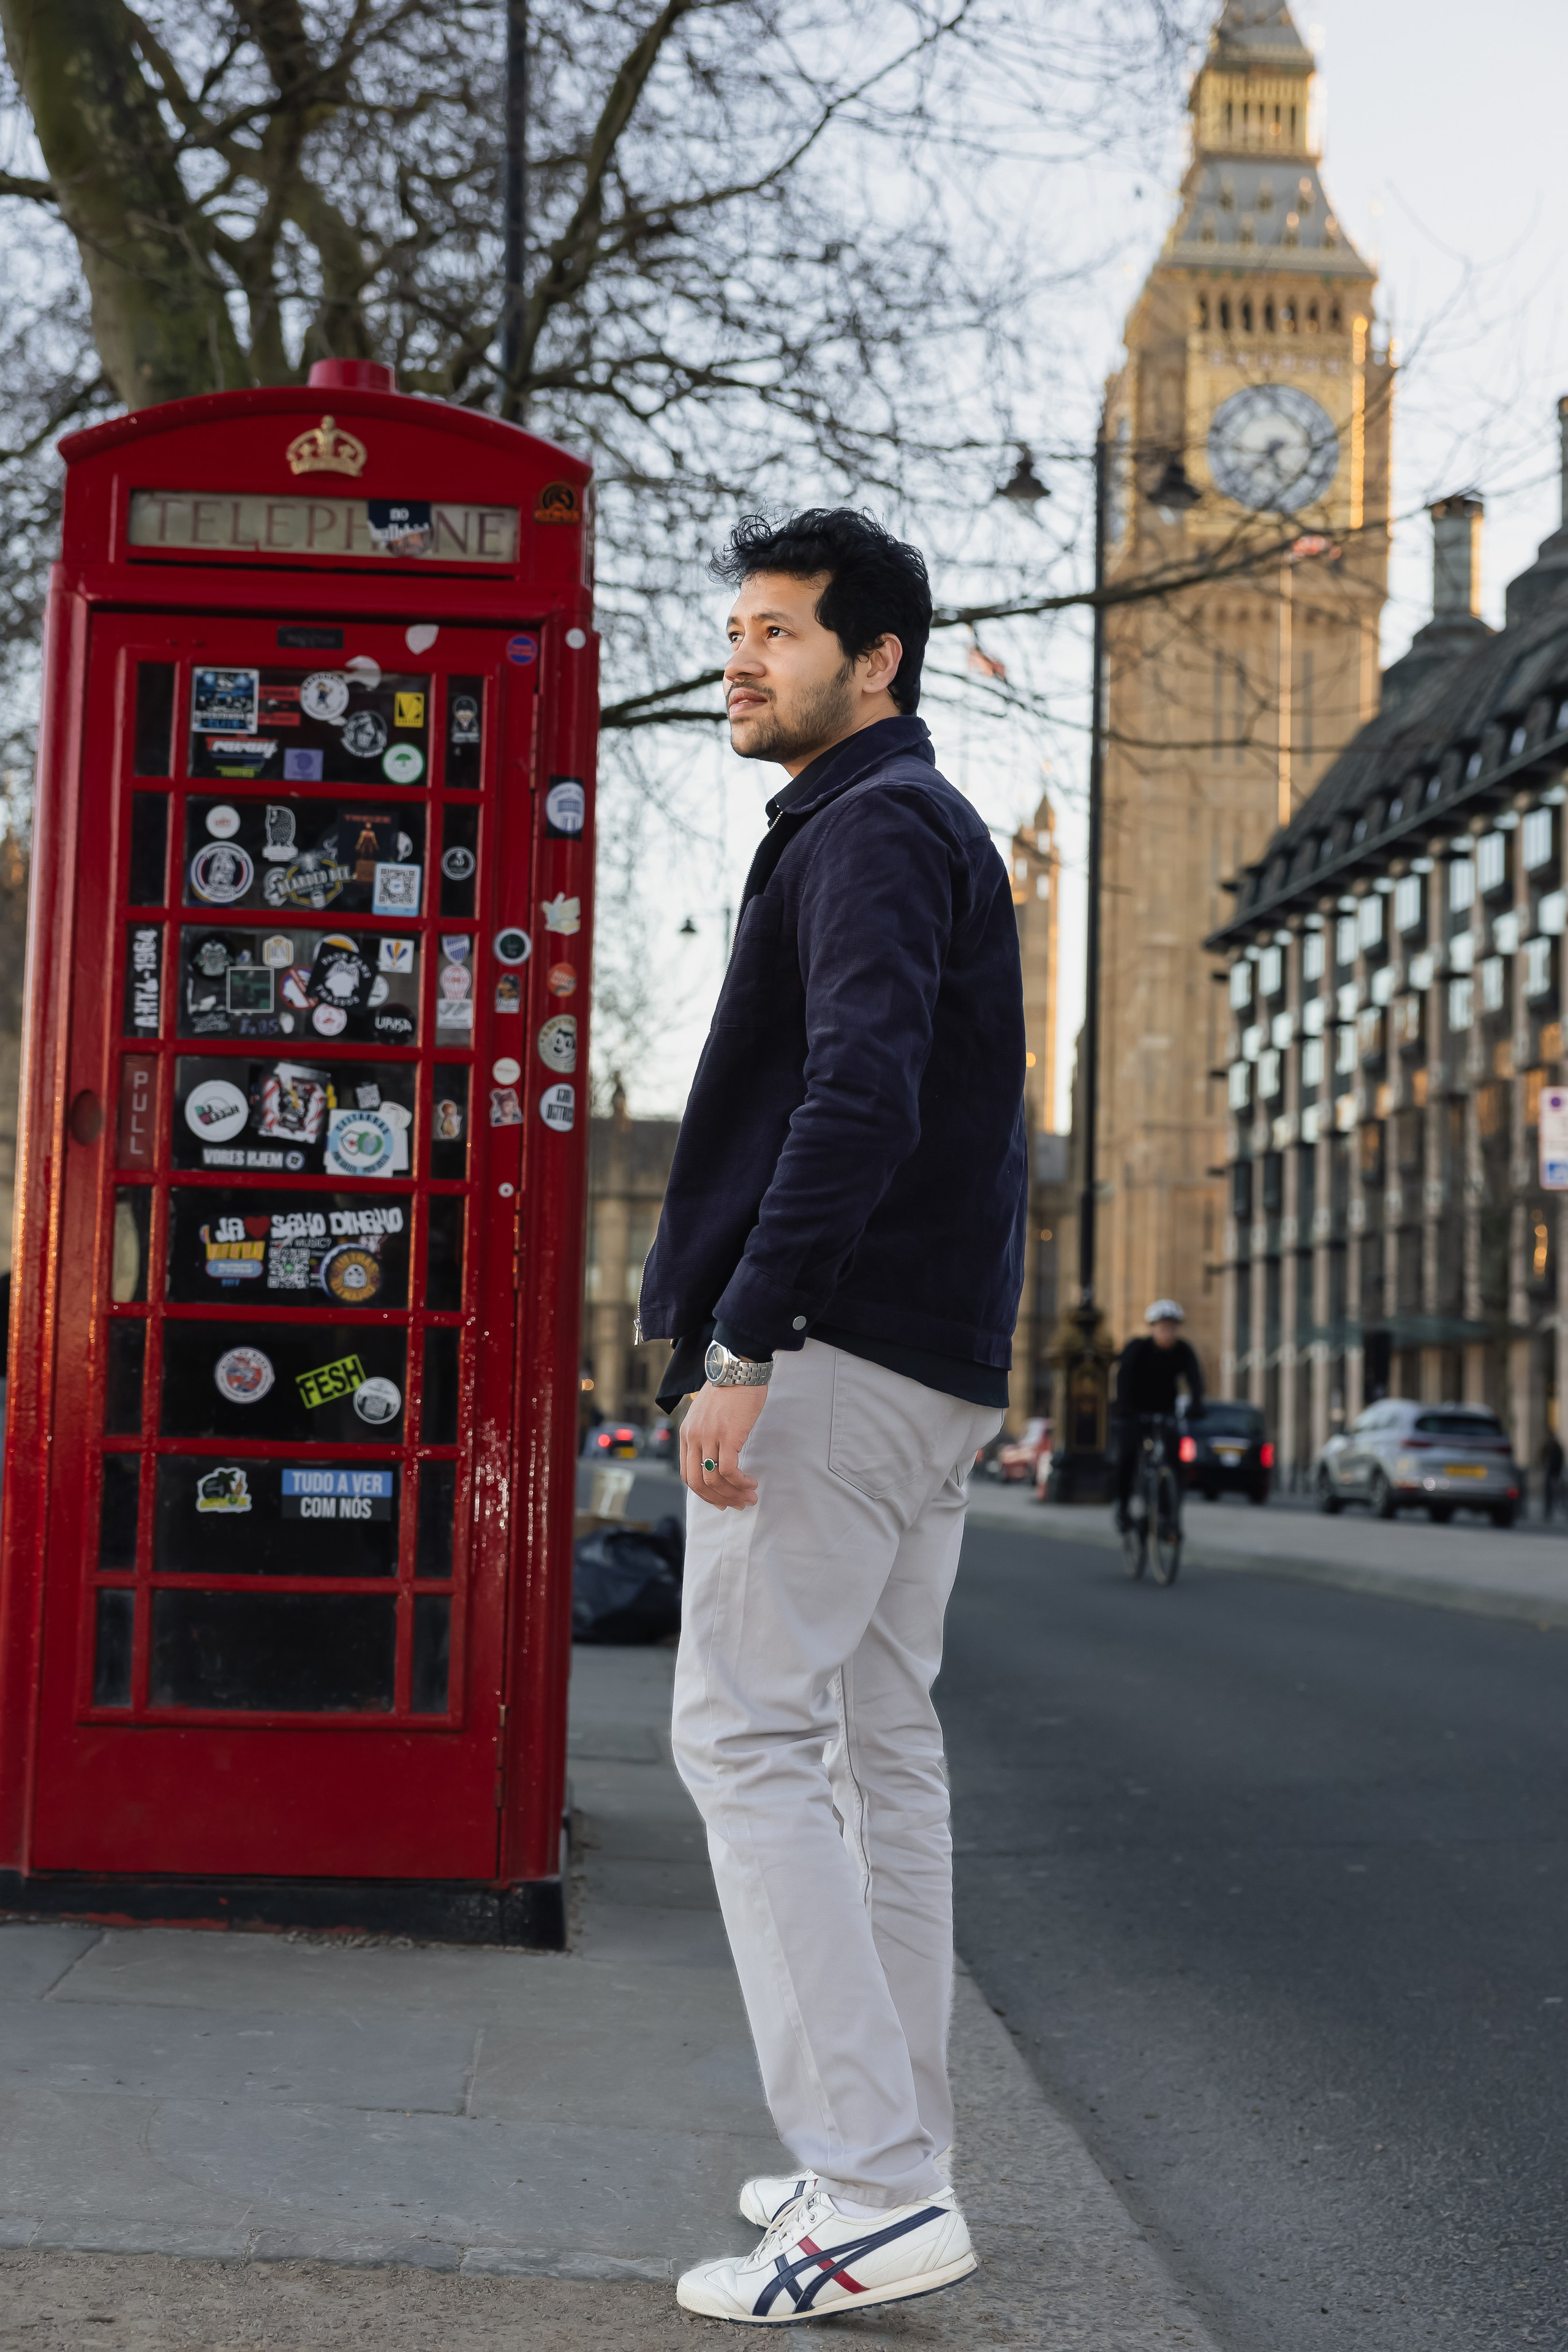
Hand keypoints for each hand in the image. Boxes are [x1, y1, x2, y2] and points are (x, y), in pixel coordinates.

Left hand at [681, 1379, 767, 1508]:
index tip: (720, 1500)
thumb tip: (716, 1459)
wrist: (738, 1370)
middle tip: (736, 1505)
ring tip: (749, 1496)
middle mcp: (694, 1437)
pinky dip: (740, 1482)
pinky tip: (751, 1482)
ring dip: (733, 1493)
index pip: (688, 1475)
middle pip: (698, 1482)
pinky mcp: (727, 1435)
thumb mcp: (706, 1414)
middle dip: (718, 1499)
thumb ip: (706, 1435)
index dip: (703, 1493)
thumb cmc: (728, 1390)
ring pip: (714, 1479)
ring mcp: (709, 1437)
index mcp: (686, 1434)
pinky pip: (729, 1470)